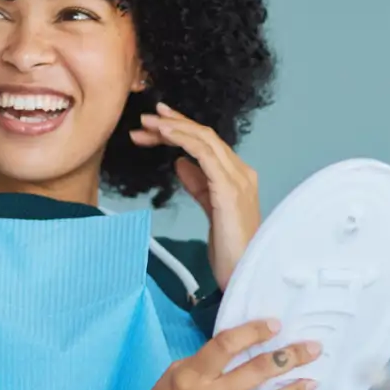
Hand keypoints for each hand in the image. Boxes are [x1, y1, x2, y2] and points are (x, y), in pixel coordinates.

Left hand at [130, 102, 261, 287]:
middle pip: (205, 135)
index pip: (208, 142)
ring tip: (148, 123)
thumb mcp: (210, 209)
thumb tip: (179, 162)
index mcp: (238, 176)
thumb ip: (198, 184)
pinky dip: (183, 140)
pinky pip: (205, 154)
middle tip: (146, 117)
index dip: (182, 128)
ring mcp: (238, 179)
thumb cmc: (229, 248)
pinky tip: (165, 135)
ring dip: (174, 127)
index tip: (156, 121)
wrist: (244, 272)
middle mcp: (241, 172)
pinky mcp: (229, 189)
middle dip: (173, 123)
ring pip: (205, 139)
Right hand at [136, 319, 318, 389]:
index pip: (226, 345)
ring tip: (312, 382)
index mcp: (192, 375)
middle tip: (312, 349)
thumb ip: (205, 362)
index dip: (254, 331)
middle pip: (257, 370)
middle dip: (289, 357)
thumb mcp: (174, 375)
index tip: (275, 325)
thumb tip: (239, 348)